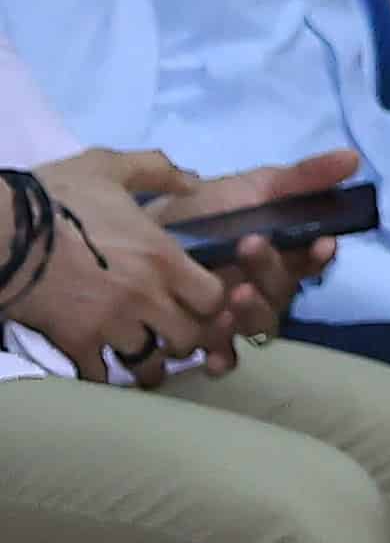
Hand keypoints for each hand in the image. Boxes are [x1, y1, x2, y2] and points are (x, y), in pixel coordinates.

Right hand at [11, 160, 246, 377]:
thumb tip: (192, 181)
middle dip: (186, 337)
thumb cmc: (57, 197)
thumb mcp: (110, 167)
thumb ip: (158, 171)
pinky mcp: (73, 343)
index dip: (213, 302)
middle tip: (174, 331)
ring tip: (143, 354)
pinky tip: (102, 363)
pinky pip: (100, 375)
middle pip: (188, 337)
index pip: (214, 297)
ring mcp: (109, 325)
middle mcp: (145, 297)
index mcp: (162, 257)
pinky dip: (104, 374)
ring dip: (149, 361)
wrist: (0, 232)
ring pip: (148, 362)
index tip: (200, 299)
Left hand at [127, 150, 359, 335]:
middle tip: (249, 245)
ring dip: (254, 313)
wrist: (142, 235)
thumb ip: (302, 176)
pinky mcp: (208, 340)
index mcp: (285, 252)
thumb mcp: (253, 186)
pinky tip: (213, 353)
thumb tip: (353, 157)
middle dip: (272, 270)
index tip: (323, 242)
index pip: (315, 259)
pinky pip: (225, 357)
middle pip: (285, 291)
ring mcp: (239, 315)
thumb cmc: (205, 208)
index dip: (322, 255)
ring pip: (262, 326)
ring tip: (233, 296)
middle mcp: (267, 287)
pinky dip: (223, 358)